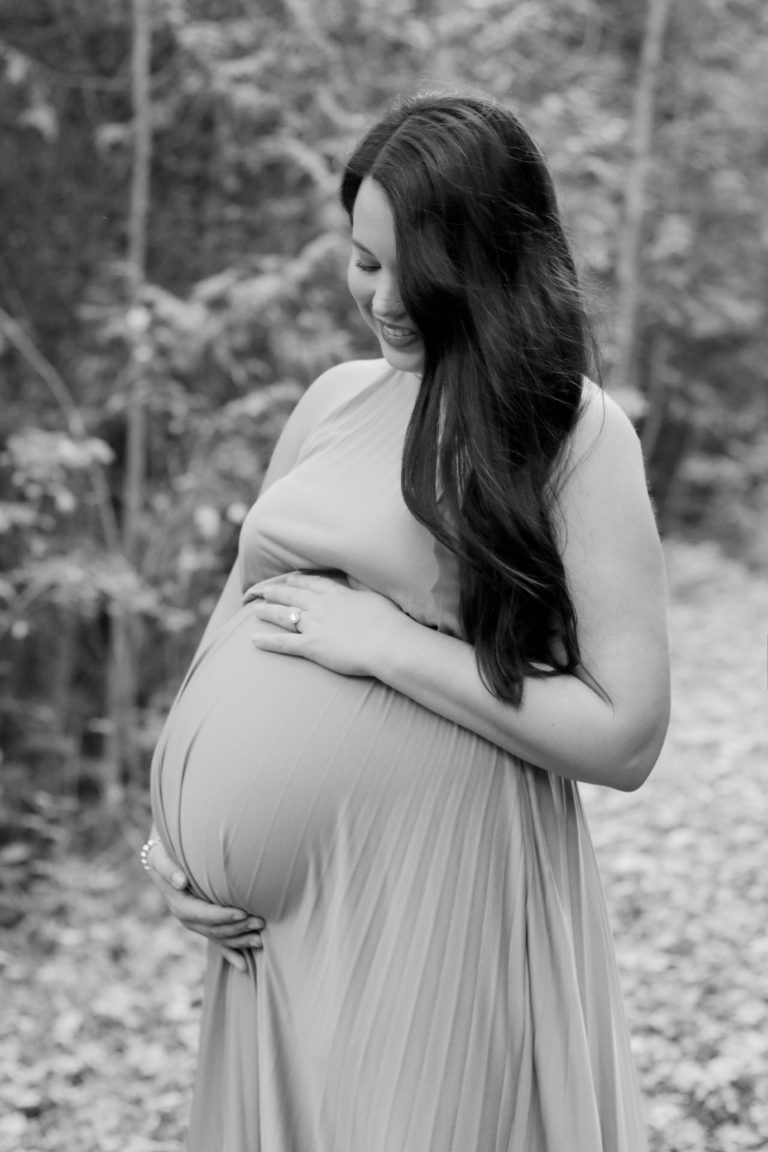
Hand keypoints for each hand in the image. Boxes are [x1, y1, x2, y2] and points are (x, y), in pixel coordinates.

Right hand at [144, 838, 263, 973]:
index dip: (223, 915)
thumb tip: (181, 881)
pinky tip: (244, 966)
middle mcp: (187, 918)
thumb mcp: (160, 858)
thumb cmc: (163, 855)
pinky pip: (217, 942)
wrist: (161, 860)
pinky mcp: (203, 924)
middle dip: (238, 928)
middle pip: (214, 929)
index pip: (203, 914)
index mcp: (179, 904)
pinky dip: (230, 953)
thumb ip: (168, 868)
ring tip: (260, 940)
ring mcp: (196, 923)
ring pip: (219, 937)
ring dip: (239, 941)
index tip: (243, 912)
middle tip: (261, 922)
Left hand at [247, 572, 409, 676]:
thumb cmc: (388, 621)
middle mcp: (321, 606)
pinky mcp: (311, 646)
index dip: (298, 581)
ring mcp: (314, 625)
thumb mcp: (375, 595)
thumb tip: (353, 573)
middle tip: (262, 590)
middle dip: (276, 592)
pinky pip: (284, 643)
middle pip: (292, 595)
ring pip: (284, 615)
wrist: (388, 644)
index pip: (311, 584)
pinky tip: (254, 640)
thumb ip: (360, 585)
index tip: (289, 579)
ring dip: (268, 611)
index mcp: (337, 593)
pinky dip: (268, 641)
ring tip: (254, 610)